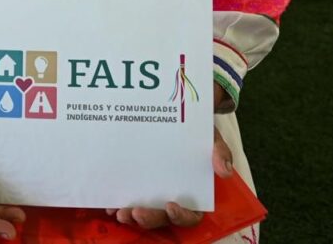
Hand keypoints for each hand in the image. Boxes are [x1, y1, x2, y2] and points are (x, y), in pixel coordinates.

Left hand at [106, 128, 233, 228]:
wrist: (178, 114)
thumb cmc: (196, 132)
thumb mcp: (210, 137)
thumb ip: (218, 150)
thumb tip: (224, 171)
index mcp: (193, 193)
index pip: (192, 215)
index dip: (182, 217)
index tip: (171, 207)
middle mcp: (172, 197)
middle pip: (163, 218)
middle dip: (150, 218)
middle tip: (135, 212)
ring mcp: (153, 193)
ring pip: (144, 213)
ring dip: (131, 216)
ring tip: (119, 211)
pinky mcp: (137, 185)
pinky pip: (127, 199)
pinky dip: (117, 204)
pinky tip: (108, 204)